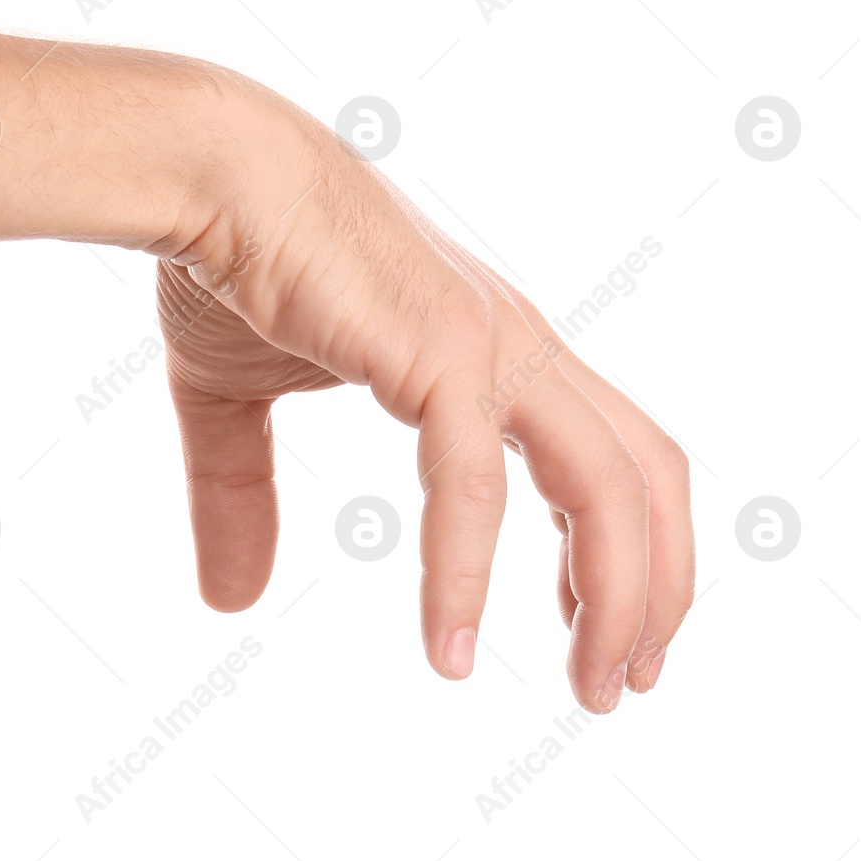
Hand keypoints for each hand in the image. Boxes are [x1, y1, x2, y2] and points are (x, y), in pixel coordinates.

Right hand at [158, 81, 693, 712]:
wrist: (204, 171)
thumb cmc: (230, 261)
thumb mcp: (234, 405)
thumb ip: (243, 499)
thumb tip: (230, 601)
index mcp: (489, 348)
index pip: (608, 454)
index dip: (624, 550)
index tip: (601, 634)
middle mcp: (513, 343)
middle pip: (643, 474)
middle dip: (656, 587)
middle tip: (627, 685)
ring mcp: (487, 342)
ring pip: (607, 483)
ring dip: (616, 595)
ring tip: (592, 688)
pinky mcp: (438, 350)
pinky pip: (474, 485)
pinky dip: (467, 575)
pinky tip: (447, 650)